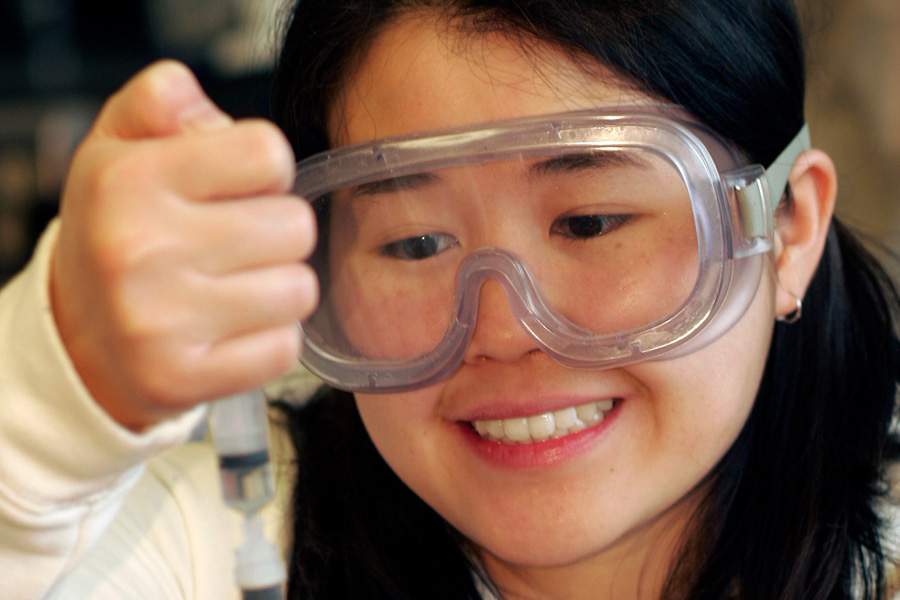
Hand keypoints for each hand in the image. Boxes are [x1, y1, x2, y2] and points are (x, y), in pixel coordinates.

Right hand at [50, 60, 317, 429]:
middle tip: (235, 245)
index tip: (238, 187)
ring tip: (234, 287)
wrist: (78, 337)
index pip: (268, 153)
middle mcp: (139, 250)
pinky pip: (285, 349)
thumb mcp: (120, 149)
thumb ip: (160, 101)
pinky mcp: (182, 379)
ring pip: (299, 290)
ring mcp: (159, 323)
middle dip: (277, 232)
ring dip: (279, 288)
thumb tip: (191, 95)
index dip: (264, 169)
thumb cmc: (117, 233)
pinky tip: (231, 330)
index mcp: (128, 181)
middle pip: (296, 225)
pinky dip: (269, 340)